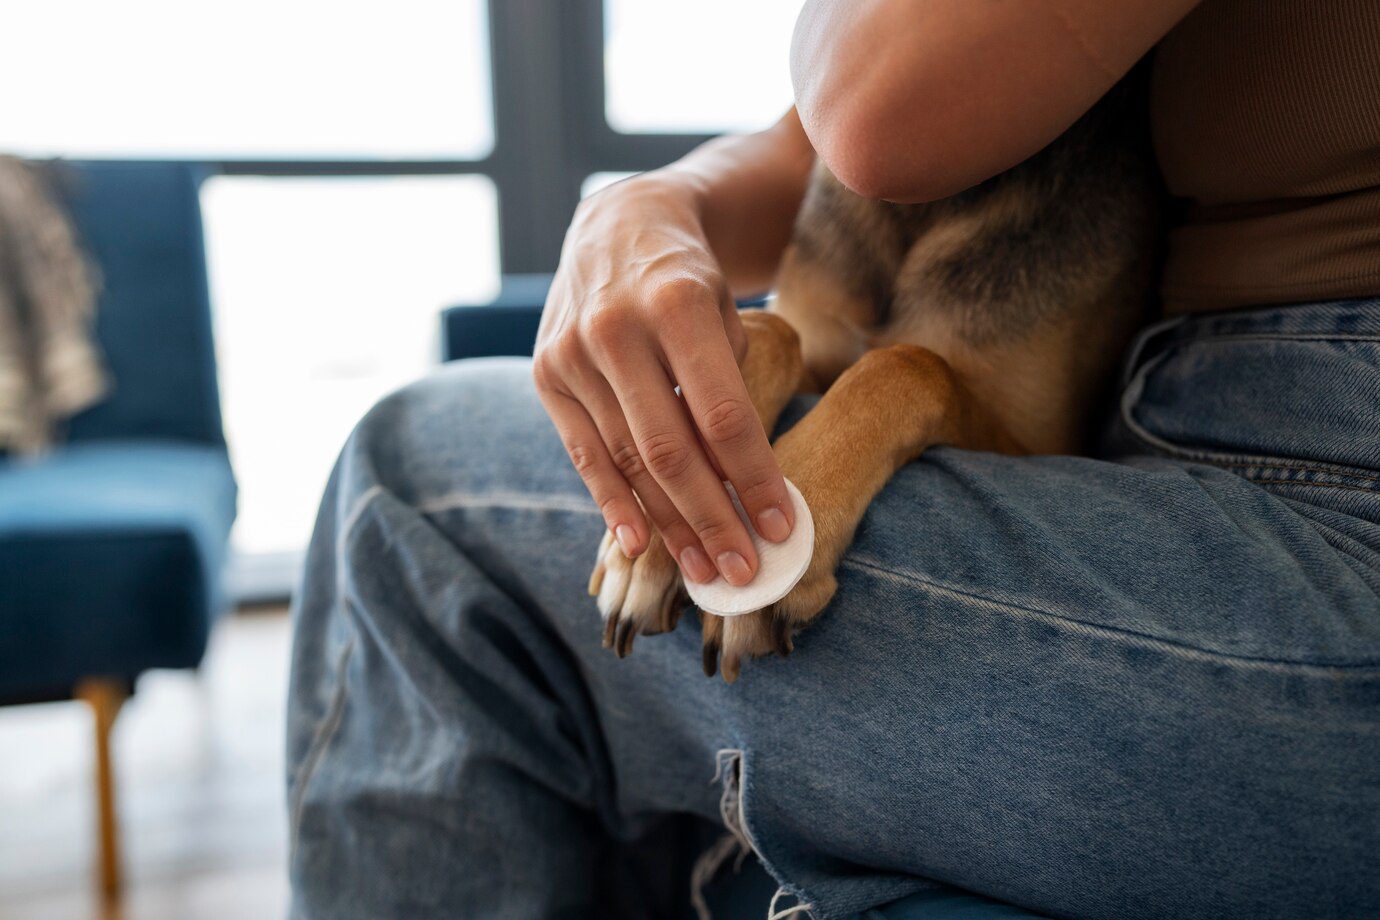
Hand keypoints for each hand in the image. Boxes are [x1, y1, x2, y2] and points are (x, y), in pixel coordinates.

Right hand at [534, 176, 795, 585]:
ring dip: (670, 525)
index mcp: (676, 304)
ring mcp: (571, 353)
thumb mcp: (726, 311)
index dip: (754, 478)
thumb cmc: (689, 279)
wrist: (617, 225)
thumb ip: (731, 386)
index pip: (723, 414)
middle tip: (744, 572)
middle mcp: (615, 328)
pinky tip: (642, 545)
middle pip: (669, 450)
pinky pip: (583, 454)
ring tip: (706, 569)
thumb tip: (746, 486)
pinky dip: (612, 504)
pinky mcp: (544, 374)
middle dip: (712, 519)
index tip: (783, 526)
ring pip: (626, 461)